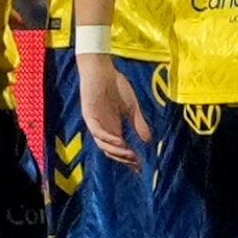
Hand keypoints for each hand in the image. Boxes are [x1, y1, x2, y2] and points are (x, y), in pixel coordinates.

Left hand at [78, 52, 149, 169]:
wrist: (102, 70)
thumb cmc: (116, 86)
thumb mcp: (132, 107)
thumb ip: (138, 123)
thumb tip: (149, 141)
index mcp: (112, 128)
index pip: (120, 149)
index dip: (129, 159)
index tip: (141, 167)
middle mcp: (103, 129)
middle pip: (111, 151)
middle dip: (124, 159)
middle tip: (137, 163)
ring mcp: (95, 123)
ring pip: (103, 144)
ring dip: (116, 151)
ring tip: (130, 155)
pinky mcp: (89, 115)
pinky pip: (97, 131)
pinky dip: (108, 138)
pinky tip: (120, 141)